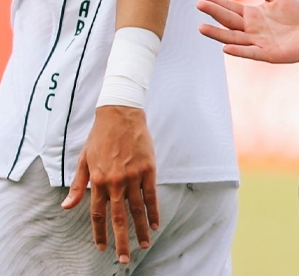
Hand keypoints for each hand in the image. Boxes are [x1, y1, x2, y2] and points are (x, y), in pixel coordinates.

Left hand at [62, 106, 157, 263]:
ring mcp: (133, 176)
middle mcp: (115, 182)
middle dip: (121, 240)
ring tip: (144, 244)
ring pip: (137, 209)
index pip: (98, 214)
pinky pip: (151, 195)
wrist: (120, 115)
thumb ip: (78, 185)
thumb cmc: (100, 137)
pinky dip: (154, 210)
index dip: (100, 233)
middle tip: (124, 258)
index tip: (102, 247)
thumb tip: (67, 206)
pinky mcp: (148, 169)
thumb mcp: (83, 161)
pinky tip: (155, 223)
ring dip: (140, 229)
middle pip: (119, 218)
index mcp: (98, 181)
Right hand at [197, 0, 298, 63]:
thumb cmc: (296, 14)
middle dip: (214, 13)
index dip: (215, 2)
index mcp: (251, 15)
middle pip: (228, 21)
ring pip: (233, 38)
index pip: (229, 8)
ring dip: (218, 34)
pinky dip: (238, 50)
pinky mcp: (267, 54)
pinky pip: (250, 52)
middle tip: (199, 5)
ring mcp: (257, 42)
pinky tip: (226, 47)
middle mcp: (250, 29)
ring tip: (202, 28)